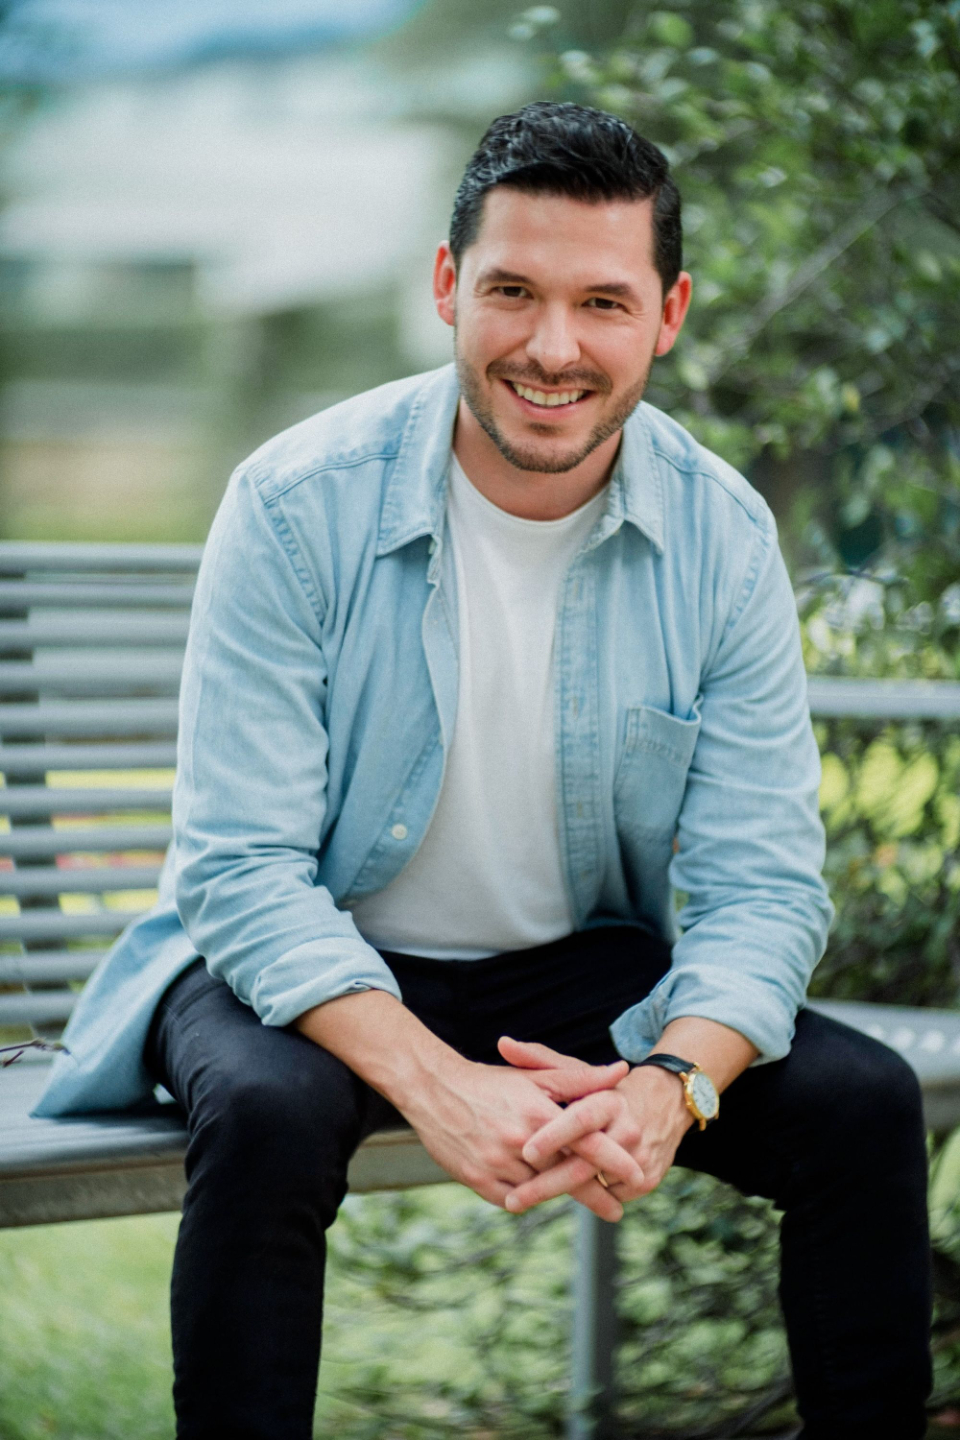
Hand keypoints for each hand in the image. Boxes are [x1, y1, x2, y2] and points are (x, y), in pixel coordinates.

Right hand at [398, 1049, 630, 1217]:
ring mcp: (497, 1164)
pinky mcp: (477, 1181)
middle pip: (567, 1176)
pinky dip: (526, 1197)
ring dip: (558, 1193)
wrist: (435, 1090)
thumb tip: (620, 1072)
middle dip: (594, 1193)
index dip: (614, 1161)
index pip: (586, 1144)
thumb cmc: (491, 1082)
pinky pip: (512, 1199)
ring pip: (540, 1191)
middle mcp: (520, 1143)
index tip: (636, 1174)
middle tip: (616, 1208)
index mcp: (538, 1114)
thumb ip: (580, 1079)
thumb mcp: (536, 1077)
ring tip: (577, 1196)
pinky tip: (536, 1192)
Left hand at [499, 1038, 692, 1217]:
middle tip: (513, 1200)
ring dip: (561, 1193)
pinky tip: (567, 1191)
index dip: (553, 1137)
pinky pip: (610, 1197)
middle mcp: (628, 1129)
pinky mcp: (649, 1179)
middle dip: (546, 1186)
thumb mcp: (579, 1071)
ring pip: (594, 1186)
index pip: (580, 1120)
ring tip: (524, 1197)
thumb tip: (502, 1043)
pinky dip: (588, 1197)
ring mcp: (641, 1157)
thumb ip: (539, 1059)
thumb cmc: (605, 1089)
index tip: (526, 1151)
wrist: (667, 1101)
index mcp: (609, 1101)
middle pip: (584, 1164)